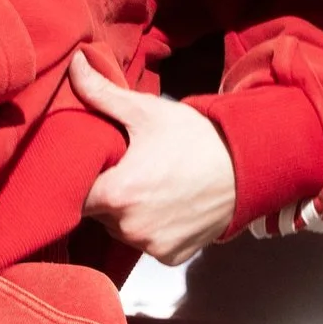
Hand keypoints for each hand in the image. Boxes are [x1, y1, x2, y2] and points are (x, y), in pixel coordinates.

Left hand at [70, 51, 238, 264]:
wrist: (248, 165)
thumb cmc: (195, 138)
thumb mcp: (147, 112)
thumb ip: (103, 94)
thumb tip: (74, 65)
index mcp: (117, 193)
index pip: (75, 194)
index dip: (82, 179)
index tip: (97, 165)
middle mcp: (130, 227)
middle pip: (97, 214)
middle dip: (107, 194)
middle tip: (128, 169)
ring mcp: (151, 246)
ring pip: (121, 229)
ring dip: (127, 213)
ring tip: (149, 186)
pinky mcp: (169, 257)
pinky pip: (147, 243)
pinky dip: (152, 228)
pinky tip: (167, 205)